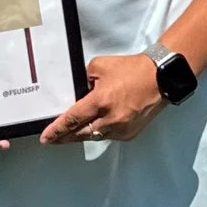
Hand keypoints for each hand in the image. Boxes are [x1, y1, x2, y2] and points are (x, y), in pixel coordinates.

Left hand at [40, 50, 163, 144]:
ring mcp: (121, 129)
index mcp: (100, 101)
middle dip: (64, 138)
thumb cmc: (132, 70)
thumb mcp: (99, 67)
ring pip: (94, 137)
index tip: (46, 137)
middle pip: (80, 134)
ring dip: (82, 135)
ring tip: (70, 133)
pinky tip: (95, 126)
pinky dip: (100, 132)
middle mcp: (110, 119)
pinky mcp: (130, 134)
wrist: (160, 78)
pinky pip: (109, 136)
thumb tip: (77, 92)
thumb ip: (84, 80)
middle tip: (53, 140)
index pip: (72, 119)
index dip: (56, 130)